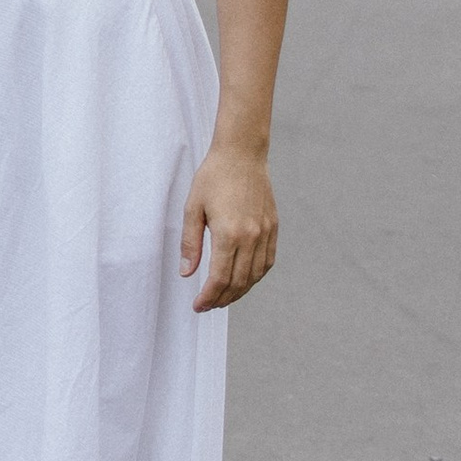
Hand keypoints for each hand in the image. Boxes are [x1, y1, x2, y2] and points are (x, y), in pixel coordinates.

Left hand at [181, 143, 276, 311]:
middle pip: (238, 282)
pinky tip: (244, 280)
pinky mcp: (273, 228)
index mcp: (229, 234)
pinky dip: (255, 277)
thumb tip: (187, 273)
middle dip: (222, 299)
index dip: (208, 297)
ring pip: (255, 276)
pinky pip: (267, 262)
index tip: (198, 306)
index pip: (220, 279)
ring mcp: (265, 233)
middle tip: (208, 305)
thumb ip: (190, 243)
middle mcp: (251, 237)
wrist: (242, 154)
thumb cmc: (213, 177)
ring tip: (223, 298)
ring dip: (239, 292)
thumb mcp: (193, 208)